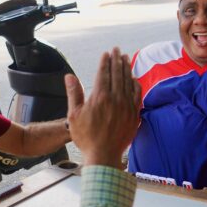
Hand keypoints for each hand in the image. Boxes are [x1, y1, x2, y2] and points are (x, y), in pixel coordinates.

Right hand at [65, 47, 140, 167]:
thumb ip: (74, 93)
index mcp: (100, 97)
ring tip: (126, 58)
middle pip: (118, 74)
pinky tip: (134, 78)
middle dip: (117, 60)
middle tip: (117, 50)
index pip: (104, 73)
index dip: (105, 61)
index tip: (106, 53)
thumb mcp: (73, 115)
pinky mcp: (134, 114)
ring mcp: (127, 106)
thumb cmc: (86, 137)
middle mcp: (115, 99)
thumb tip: (69, 76)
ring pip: (129, 82)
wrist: (103, 156)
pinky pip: (137, 94)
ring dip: (127, 68)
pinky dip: (136, 84)